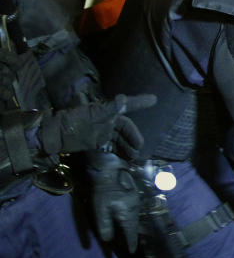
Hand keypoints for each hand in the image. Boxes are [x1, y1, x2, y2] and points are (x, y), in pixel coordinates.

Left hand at [39, 94, 155, 159]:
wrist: (54, 137)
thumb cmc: (73, 121)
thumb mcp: (91, 114)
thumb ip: (108, 108)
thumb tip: (123, 99)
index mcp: (107, 111)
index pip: (127, 106)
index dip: (140, 102)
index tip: (154, 99)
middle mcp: (106, 121)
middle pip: (125, 128)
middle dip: (134, 137)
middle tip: (140, 148)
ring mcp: (101, 132)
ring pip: (120, 139)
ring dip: (128, 147)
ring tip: (134, 157)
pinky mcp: (96, 143)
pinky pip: (112, 147)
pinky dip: (119, 152)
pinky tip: (125, 159)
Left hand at [86, 150, 139, 252]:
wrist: (110, 170)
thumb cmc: (104, 190)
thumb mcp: (100, 209)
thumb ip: (104, 225)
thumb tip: (107, 240)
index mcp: (128, 213)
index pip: (130, 232)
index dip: (131, 242)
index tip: (132, 251)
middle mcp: (135, 208)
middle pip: (135, 225)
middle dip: (134, 235)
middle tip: (133, 244)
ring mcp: (136, 201)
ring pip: (136, 218)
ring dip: (134, 227)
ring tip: (131, 234)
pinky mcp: (134, 195)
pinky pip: (135, 211)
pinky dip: (133, 218)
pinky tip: (129, 218)